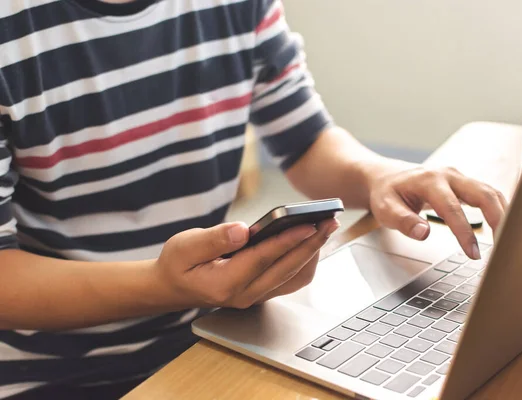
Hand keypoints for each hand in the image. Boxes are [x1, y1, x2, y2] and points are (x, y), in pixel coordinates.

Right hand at [153, 218, 339, 308]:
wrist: (171, 288)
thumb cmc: (177, 264)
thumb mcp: (184, 246)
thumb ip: (214, 239)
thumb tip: (243, 230)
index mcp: (225, 283)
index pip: (264, 259)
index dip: (288, 241)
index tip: (309, 225)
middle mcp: (245, 294)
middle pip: (287, 269)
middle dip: (311, 244)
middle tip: (330, 222)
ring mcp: (255, 297)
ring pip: (294, 277)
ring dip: (312, 253)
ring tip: (325, 228)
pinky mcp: (261, 293)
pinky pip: (290, 280)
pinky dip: (305, 261)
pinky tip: (311, 242)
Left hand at [368, 165, 506, 258]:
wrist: (387, 178)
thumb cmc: (386, 194)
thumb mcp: (385, 209)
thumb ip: (403, 221)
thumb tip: (424, 233)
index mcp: (429, 181)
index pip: (452, 208)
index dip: (464, 232)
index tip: (473, 254)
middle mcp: (448, 175)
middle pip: (483, 193)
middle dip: (498, 219)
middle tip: (504, 247)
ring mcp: (459, 178)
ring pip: (491, 192)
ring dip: (504, 215)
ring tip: (508, 242)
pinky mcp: (465, 184)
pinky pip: (488, 194)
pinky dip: (500, 210)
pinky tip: (504, 229)